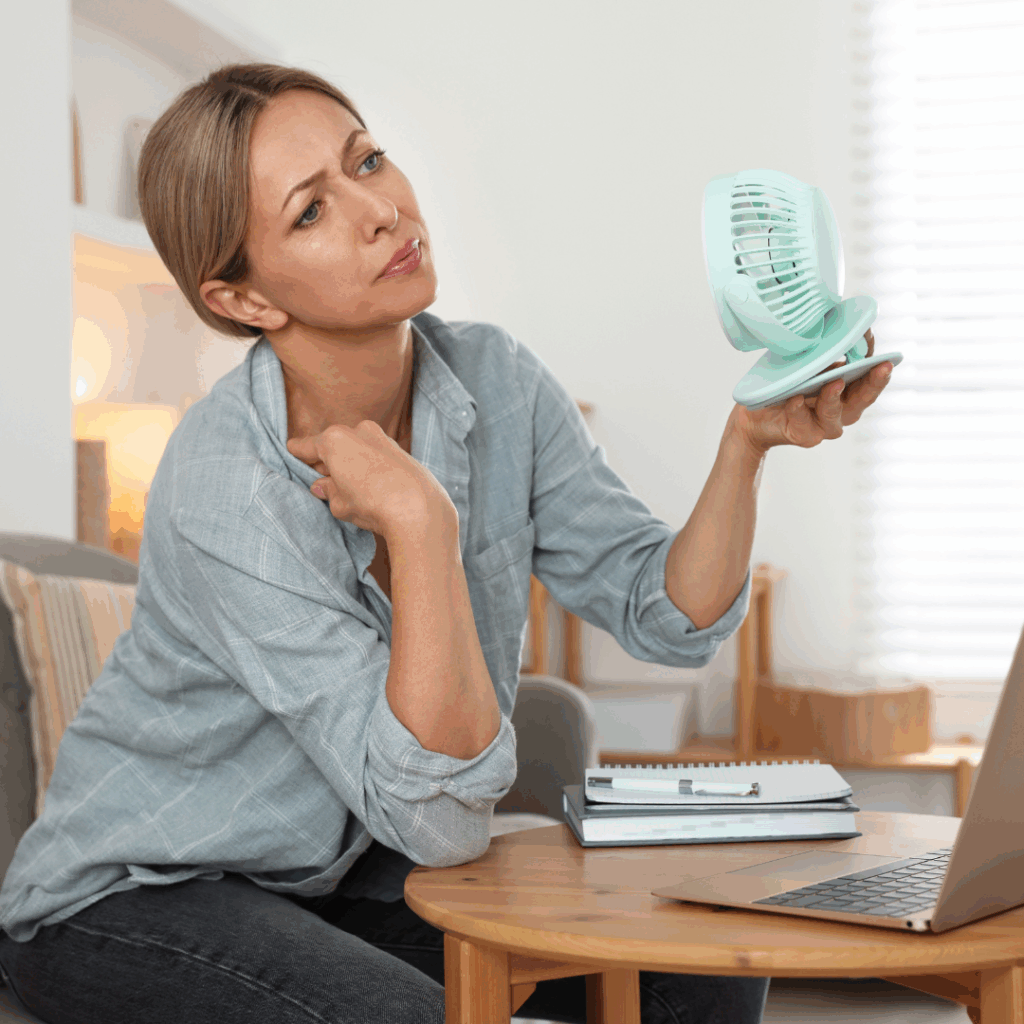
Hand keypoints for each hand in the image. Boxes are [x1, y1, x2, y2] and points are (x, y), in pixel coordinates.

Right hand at [286, 420, 454, 536]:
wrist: (418, 507)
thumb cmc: (372, 503)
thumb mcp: (339, 503)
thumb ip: (327, 491)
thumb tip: (322, 486)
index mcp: (334, 440)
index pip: (306, 446)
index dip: (297, 454)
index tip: (291, 452)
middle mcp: (358, 431)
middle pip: (332, 445)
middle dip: (326, 462)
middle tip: (321, 481)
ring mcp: (381, 437)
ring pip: (355, 449)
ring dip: (348, 463)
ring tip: (347, 488)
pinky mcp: (400, 449)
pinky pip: (374, 455)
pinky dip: (367, 465)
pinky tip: (369, 486)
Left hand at [730, 332, 891, 456]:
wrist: (757, 413)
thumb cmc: (788, 384)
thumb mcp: (809, 362)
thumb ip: (827, 350)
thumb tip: (842, 328)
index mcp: (849, 391)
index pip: (870, 379)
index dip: (878, 367)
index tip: (884, 354)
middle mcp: (843, 409)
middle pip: (864, 398)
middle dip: (873, 383)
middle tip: (880, 367)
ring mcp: (825, 425)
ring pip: (835, 413)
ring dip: (833, 397)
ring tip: (834, 382)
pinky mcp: (806, 435)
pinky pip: (803, 422)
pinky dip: (799, 410)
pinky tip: (795, 398)